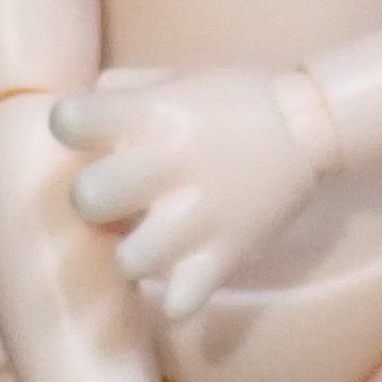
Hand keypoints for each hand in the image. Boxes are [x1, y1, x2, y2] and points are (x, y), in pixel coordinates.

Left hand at [51, 67, 328, 320]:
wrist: (310, 125)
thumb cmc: (230, 102)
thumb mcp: (175, 80)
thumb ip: (120, 94)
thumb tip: (72, 119)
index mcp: (155, 113)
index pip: (70, 121)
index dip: (70, 127)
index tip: (87, 132)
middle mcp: (171, 163)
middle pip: (88, 197)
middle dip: (92, 202)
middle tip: (116, 202)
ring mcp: (200, 215)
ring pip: (129, 261)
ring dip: (133, 254)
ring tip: (152, 241)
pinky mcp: (226, 254)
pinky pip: (182, 301)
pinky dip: (175, 300)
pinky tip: (179, 278)